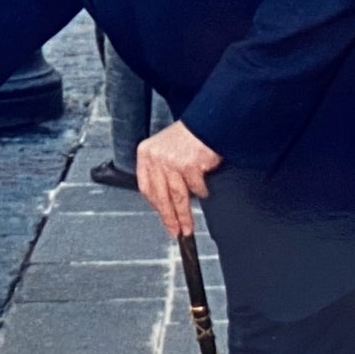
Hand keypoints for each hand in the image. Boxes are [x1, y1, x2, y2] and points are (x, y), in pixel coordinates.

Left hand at [135, 120, 221, 237]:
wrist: (208, 122)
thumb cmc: (188, 136)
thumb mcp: (165, 150)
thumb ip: (160, 172)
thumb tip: (165, 202)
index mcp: (146, 153)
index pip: (146, 187)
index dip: (155, 207)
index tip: (162, 219)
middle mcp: (156, 157)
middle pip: (161, 196)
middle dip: (169, 218)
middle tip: (175, 231)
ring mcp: (172, 161)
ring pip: (177, 196)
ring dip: (183, 215)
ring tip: (187, 227)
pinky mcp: (189, 165)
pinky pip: (196, 188)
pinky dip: (201, 192)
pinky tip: (204, 192)